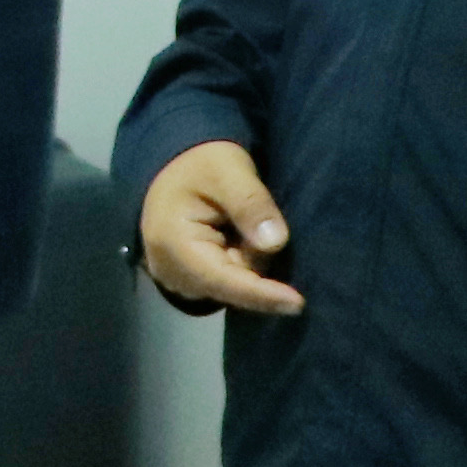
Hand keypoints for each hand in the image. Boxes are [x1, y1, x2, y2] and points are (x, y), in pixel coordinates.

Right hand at [139, 139, 301, 315]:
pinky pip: (227, 282)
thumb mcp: (228, 170)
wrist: (176, 165)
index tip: (297, 303)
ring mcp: (176, 278)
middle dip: (255, 262)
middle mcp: (169, 270)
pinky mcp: (188, 280)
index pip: (222, 279)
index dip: (260, 293)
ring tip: (239, 224)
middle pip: (231, 286)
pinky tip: (236, 236)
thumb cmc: (203, 164)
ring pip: (232, 286)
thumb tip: (275, 243)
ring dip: (248, 261)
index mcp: (172, 243)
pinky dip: (241, 262)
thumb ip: (250, 203)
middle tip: (257, 219)